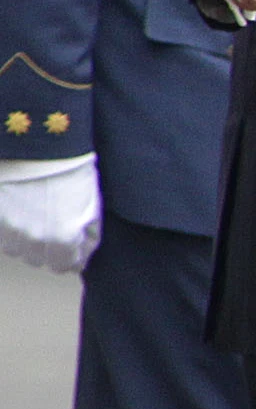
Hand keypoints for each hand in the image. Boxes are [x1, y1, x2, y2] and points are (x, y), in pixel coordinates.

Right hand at [0, 156, 100, 273]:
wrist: (34, 142)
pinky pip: (0, 234)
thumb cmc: (69, 168)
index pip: (64, 266)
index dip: (70, 255)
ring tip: (34, 213)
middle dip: (47, 248)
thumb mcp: (92, 203)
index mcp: (62, 238)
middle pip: (38, 260)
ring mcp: (6, 229)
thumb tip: (83, 253)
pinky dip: (7, 228)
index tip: (72, 245)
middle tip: (53, 224)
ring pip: (15, 249)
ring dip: (25, 239)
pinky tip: (17, 208)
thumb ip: (89, 234)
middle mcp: (32, 239)